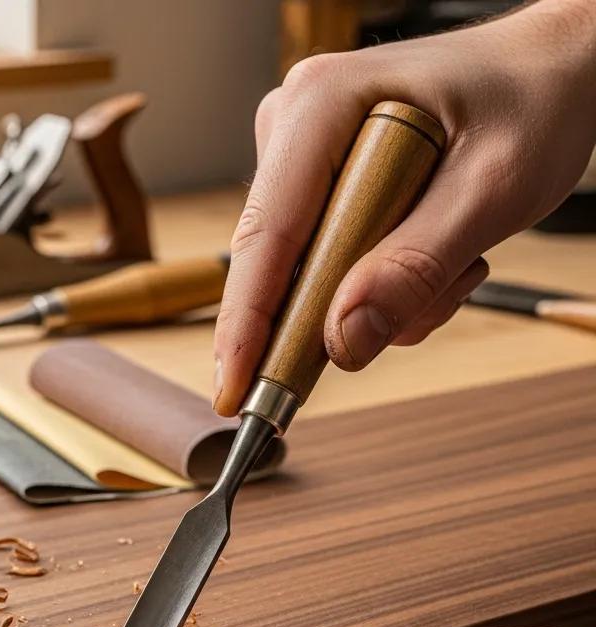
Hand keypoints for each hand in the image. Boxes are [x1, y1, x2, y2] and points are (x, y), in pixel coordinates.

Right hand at [213, 0, 595, 414]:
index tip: (233, 393)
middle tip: (428, 302)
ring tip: (455, 259)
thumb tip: (344, 341)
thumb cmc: (532, 102)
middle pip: (280, 267)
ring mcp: (302, 164)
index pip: (266, 238)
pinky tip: (434, 252)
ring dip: (385, 298)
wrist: (552, 75)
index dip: (246, 324)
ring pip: (310, 280)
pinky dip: (386, 287)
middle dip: (347, 308)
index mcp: (320, 108)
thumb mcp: (493, 188)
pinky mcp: (318, 192)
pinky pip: (329, 273)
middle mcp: (295, 131)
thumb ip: (416, 266)